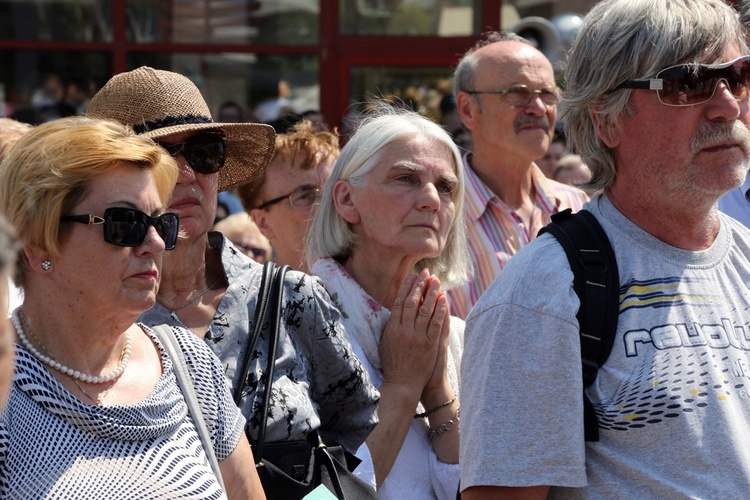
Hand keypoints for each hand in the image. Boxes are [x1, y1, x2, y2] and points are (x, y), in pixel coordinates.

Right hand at [379, 269, 448, 392]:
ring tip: (436, 281)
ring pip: (424, 310)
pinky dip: (439, 309)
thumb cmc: (393, 364)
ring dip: (431, 293)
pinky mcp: (429, 344)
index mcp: (391, 329)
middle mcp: (403, 330)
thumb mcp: (386, 342)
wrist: (402, 384)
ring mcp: (417, 337)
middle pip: (412, 302)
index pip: (399, 302)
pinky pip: (435, 323)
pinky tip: (443, 299)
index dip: (407, 287)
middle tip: (426, 273)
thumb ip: (391, 326)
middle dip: (419, 285)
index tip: (412, 276)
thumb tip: (396, 309)